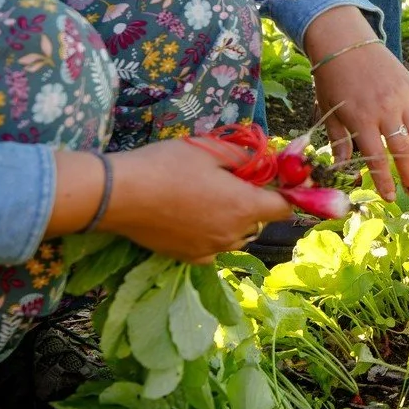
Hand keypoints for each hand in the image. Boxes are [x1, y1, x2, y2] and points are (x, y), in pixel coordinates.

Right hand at [100, 139, 293, 262]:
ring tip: (211, 198)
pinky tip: (196, 217)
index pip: (285, 208)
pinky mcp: (188, 258)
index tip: (283, 182)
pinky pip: (214, 248)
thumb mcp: (211, 150)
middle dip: (256, 202)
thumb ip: (245, 157)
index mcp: (245, 207)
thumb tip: (262, 162)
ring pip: (238, 236)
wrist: (119, 195)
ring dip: (235, 220)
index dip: (289, 194)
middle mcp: (233, 234)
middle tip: (235, 181)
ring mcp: (211, 249)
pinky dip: (214, 235)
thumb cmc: (167, 165)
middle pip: (260, 221)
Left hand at [304, 7, 408, 198]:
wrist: (343, 41)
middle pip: (403, 149)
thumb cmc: (331, 77)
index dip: (384, 181)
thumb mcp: (328, 110)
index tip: (389, 197)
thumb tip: (342, 170)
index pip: (377, 158)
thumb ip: (339, 141)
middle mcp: (384, 109)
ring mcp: (401, 96)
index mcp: (361, 118)